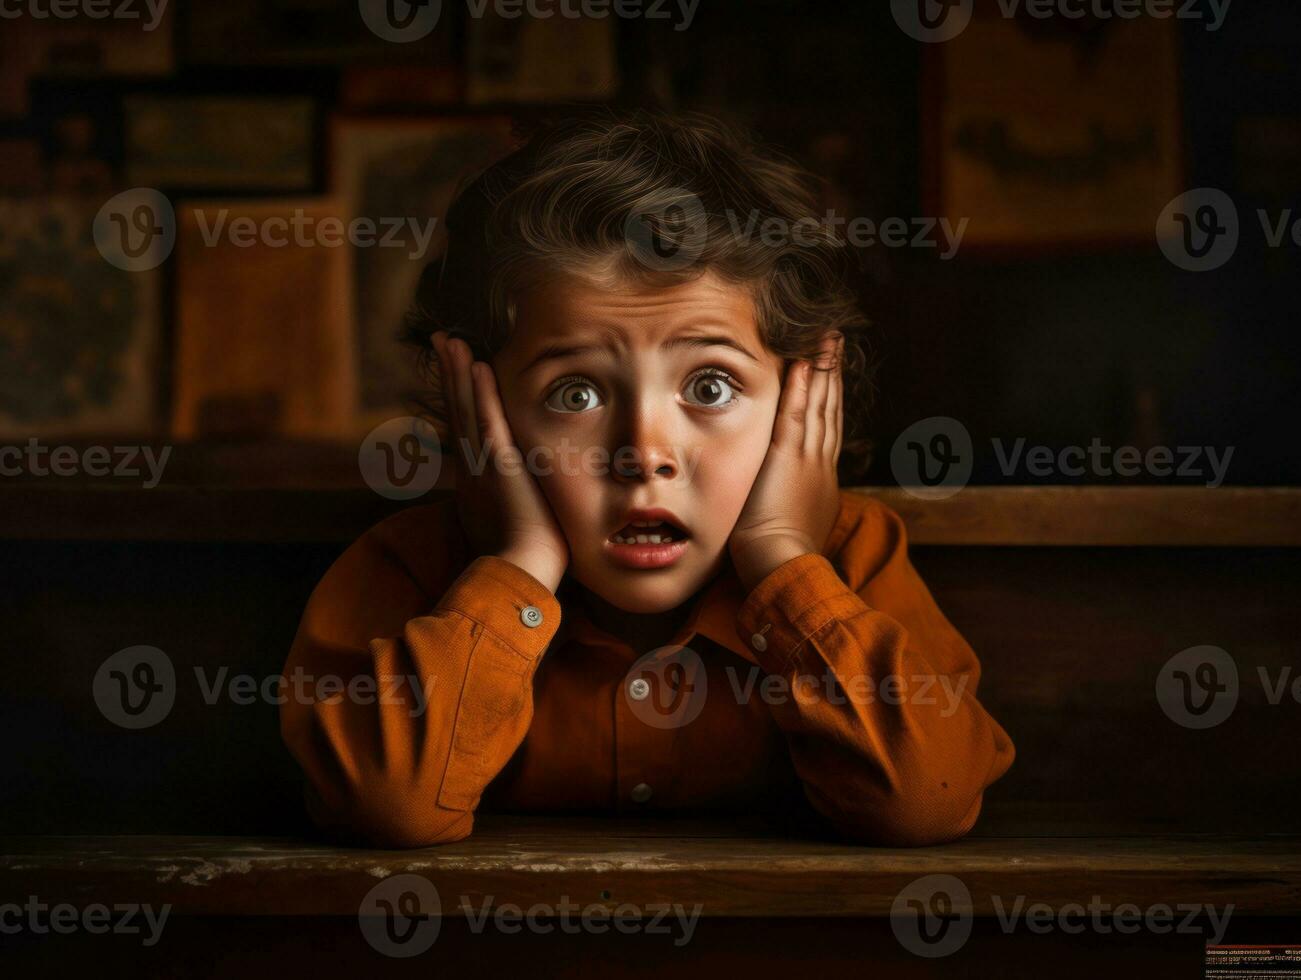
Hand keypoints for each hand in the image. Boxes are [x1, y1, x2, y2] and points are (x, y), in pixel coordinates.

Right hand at [432, 331, 569, 592]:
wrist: (521, 576)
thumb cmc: (525, 565)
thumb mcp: (512, 532)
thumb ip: (513, 513)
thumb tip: (520, 510)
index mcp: (474, 484)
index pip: (464, 430)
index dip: (459, 399)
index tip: (457, 372)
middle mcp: (471, 470)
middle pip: (458, 412)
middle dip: (451, 375)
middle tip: (444, 341)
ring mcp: (482, 467)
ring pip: (466, 410)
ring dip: (459, 373)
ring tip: (451, 340)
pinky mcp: (500, 467)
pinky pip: (488, 421)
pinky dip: (481, 393)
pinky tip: (478, 365)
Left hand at [728, 332, 843, 592]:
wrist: (783, 568)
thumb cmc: (783, 559)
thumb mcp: (796, 527)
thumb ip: (795, 507)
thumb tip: (791, 505)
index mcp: (821, 480)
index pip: (827, 430)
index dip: (830, 399)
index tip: (831, 375)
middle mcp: (819, 464)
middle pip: (829, 410)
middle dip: (832, 375)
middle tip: (836, 344)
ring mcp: (806, 460)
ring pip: (817, 406)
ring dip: (821, 371)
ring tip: (826, 341)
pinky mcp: (786, 460)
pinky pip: (794, 417)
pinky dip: (798, 389)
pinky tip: (802, 363)